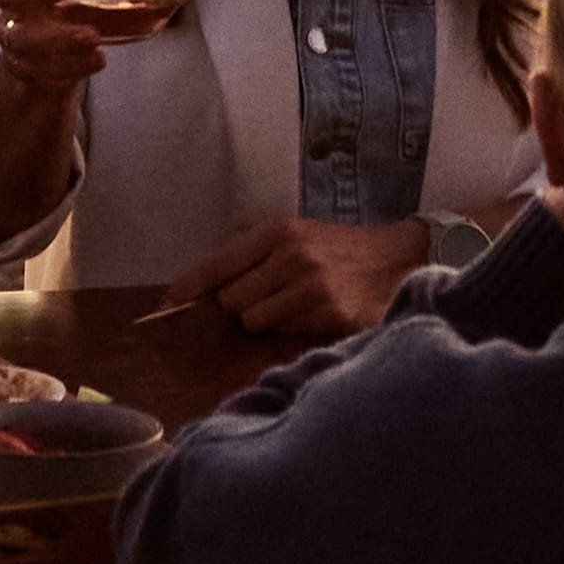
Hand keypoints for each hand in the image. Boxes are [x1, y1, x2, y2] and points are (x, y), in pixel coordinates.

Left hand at [184, 214, 445, 338]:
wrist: (398, 257)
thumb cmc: (338, 248)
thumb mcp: (296, 236)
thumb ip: (252, 257)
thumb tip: (205, 291)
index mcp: (277, 231)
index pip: (218, 264)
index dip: (188, 288)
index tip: (165, 305)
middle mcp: (291, 256)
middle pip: (231, 301)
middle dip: (240, 305)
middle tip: (266, 297)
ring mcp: (311, 286)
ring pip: (255, 321)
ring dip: (267, 319)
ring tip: (295, 303)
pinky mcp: (330, 314)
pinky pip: (286, 332)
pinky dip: (293, 327)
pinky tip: (316, 311)